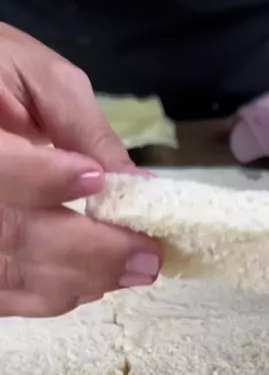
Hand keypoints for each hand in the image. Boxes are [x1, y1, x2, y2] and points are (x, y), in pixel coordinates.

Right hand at [0, 23, 160, 316]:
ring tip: (136, 270)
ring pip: (9, 275)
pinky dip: (53, 296)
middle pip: (8, 234)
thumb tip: (138, 186)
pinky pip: (5, 296)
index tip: (94, 178)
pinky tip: (94, 283)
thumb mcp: (39, 77)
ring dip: (79, 280)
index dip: (41, 178)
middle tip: (148, 255)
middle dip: (88, 251)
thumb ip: (83, 128)